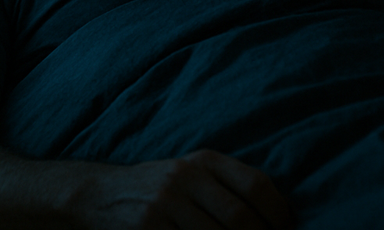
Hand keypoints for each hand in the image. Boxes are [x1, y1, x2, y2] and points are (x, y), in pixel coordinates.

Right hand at [74, 149, 292, 229]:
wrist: (100, 196)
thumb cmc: (159, 190)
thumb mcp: (191, 175)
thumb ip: (228, 187)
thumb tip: (282, 219)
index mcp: (204, 161)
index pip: (255, 184)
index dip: (278, 213)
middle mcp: (186, 176)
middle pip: (241, 217)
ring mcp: (166, 203)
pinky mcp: (150, 227)